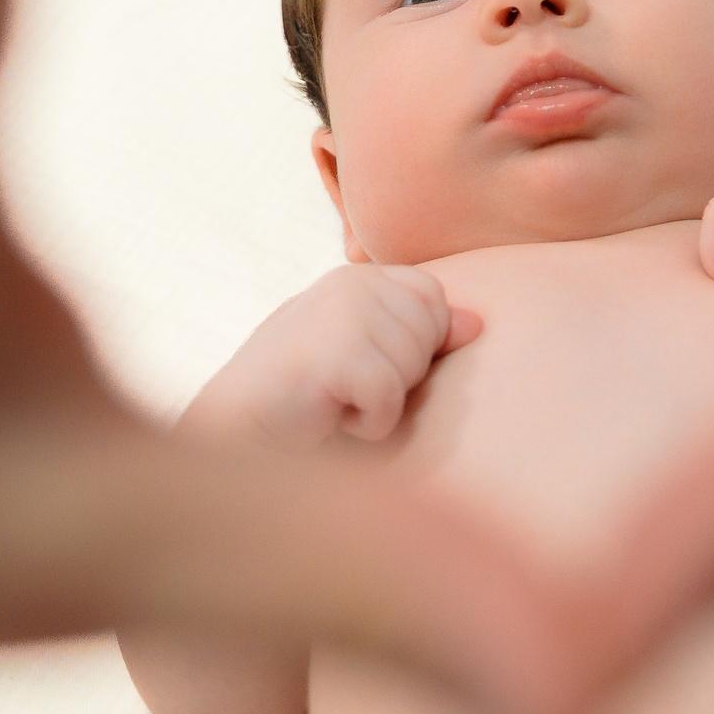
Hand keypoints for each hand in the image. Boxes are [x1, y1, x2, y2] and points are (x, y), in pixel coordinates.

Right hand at [188, 266, 482, 451]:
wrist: (234, 437)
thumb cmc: (305, 401)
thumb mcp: (369, 359)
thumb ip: (419, 336)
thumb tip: (478, 323)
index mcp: (357, 277)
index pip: (431, 296)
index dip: (416, 343)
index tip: (368, 367)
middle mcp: (348, 283)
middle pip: (429, 331)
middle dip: (400, 377)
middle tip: (346, 389)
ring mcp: (338, 313)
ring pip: (412, 365)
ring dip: (381, 404)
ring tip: (334, 402)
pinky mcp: (329, 352)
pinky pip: (388, 396)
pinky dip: (368, 423)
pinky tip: (329, 418)